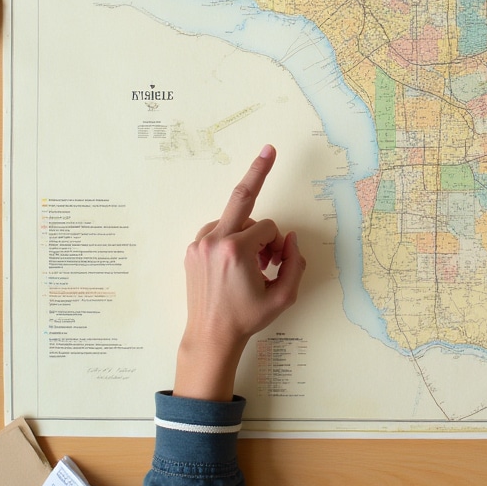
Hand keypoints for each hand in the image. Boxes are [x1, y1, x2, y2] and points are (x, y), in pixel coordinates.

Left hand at [175, 144, 305, 400]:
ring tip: (251, 262)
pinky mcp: (191, 250)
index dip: (277, 243)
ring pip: (233, 219)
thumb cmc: (248, 318)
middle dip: (258, 171)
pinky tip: (234, 261)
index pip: (268, 226)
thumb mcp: (284, 296)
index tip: (274, 262)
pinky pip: (218, 230)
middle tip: (270, 149)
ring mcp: (199, 244)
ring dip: (247, 233)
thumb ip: (295, 262)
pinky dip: (230, 238)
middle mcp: (214, 240)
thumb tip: (288, 237)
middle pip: (242, 196)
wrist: (211, 336)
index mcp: (236, 250)